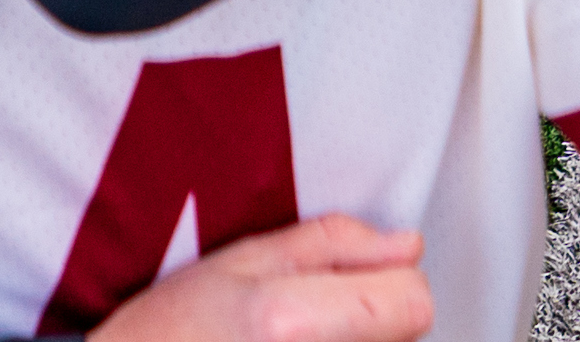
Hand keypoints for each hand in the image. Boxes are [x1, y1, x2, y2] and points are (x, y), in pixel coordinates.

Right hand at [95, 217, 433, 341]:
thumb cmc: (165, 335)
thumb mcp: (238, 264)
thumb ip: (331, 247)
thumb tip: (407, 245)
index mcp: (292, 322)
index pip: (414, 301)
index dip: (390, 283)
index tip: (357, 284)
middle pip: (406, 338)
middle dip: (370, 320)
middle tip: (307, 321)